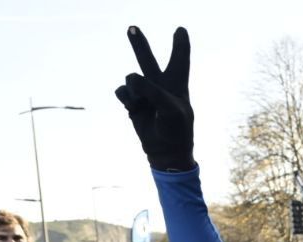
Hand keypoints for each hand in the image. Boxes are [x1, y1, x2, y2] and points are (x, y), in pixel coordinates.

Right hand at [115, 27, 194, 171]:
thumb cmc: (175, 130)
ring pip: (131, 77)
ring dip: (134, 89)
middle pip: (148, 60)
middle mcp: (160, 86)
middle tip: (132, 27)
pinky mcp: (132, 103)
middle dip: (139, 44)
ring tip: (142, 105)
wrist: (166, 152)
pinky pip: (122, 92)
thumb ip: (152, 90)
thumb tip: (131, 79)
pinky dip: (126, 99)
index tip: (181, 29)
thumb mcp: (169, 109)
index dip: (180, 45)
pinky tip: (134, 109)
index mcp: (177, 85)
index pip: (180, 61)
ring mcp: (145, 94)